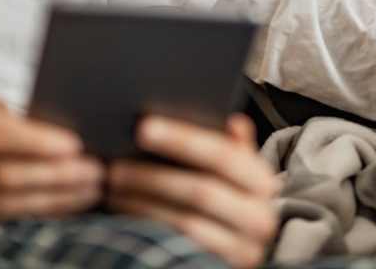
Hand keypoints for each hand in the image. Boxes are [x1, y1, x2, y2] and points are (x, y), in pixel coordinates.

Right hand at [0, 93, 103, 227]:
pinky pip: (3, 220)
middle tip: (94, 169)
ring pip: (5, 205)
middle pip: (2, 175)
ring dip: (54, 199)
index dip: (34, 142)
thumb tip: (47, 120)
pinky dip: (40, 212)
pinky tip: (68, 204)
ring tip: (90, 189)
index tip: (74, 143)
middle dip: (54, 175)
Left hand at [107, 114, 279, 268]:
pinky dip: (147, 228)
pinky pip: (177, 248)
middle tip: (115, 166)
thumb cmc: (222, 201)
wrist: (227, 252)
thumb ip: (229, 146)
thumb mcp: (231, 171)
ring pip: (185, 222)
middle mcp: (260, 217)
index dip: (182, 140)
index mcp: (262, 182)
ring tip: (113, 187)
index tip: (143, 127)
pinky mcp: (217, 268)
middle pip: (201, 191)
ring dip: (142, 203)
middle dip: (153, 176)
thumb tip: (231, 121)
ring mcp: (242, 250)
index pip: (223, 155)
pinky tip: (124, 214)